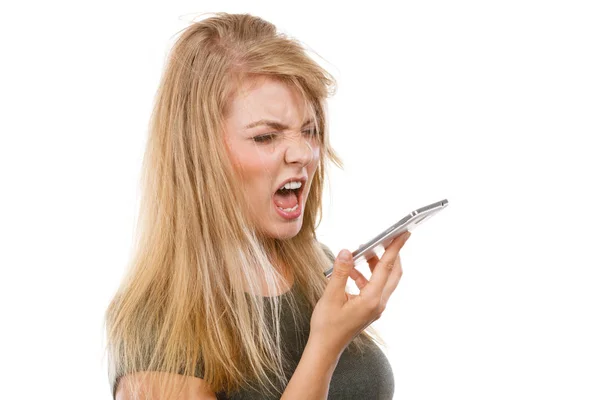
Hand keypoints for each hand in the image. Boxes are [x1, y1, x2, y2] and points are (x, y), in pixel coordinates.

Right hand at [309, 231, 410, 355]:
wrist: (326, 348)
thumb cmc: (327, 325)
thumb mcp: (331, 296)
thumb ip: (341, 272)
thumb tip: (347, 251)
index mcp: (371, 299)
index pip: (387, 267)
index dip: (395, 248)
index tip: (404, 232)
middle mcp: (378, 303)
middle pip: (393, 273)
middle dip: (392, 254)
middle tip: (389, 237)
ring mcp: (375, 307)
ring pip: (384, 280)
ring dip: (377, 264)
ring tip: (364, 251)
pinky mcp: (370, 309)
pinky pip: (374, 286)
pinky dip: (366, 275)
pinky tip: (352, 271)